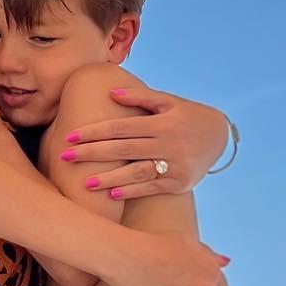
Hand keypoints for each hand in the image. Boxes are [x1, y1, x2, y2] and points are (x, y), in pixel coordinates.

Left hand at [58, 77, 228, 198]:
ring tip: (85, 182)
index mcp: (162, 122)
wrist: (220, 136)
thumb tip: (110, 92)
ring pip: (136, 172)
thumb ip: (141, 97)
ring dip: (109, 177)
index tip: (71, 136)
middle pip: (123, 149)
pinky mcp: (180, 183)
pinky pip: (152, 188)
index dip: (95, 132)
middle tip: (65, 157)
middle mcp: (168, 143)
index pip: (122, 127)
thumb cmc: (186, 115)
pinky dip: (132, 191)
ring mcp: (175, 165)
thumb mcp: (169, 101)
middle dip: (92, 153)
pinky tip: (112, 193)